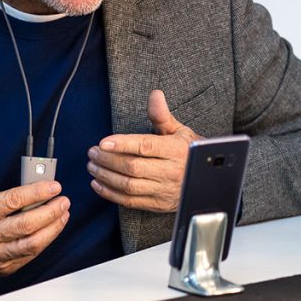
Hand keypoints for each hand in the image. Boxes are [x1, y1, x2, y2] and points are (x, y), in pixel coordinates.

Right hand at [0, 181, 69, 279]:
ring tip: (63, 214)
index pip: (14, 200)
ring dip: (53, 228)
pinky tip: (51, 230)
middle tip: (63, 201)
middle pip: (27, 225)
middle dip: (51, 211)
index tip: (54, 186)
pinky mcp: (2, 268)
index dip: (38, 192)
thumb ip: (5, 198)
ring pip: (32, 244)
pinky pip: (29, 255)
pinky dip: (44, 241)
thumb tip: (35, 191)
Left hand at [87, 89, 202, 211]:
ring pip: (129, 185)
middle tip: (93, 152)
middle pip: (133, 167)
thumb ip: (162, 115)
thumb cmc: (189, 152)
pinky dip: (111, 193)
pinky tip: (99, 184)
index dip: (123, 144)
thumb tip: (155, 95)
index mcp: (176, 150)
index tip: (103, 142)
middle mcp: (171, 171)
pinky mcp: (158, 204)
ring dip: (106, 176)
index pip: (146, 146)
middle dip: (108, 160)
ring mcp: (164, 190)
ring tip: (92, 166)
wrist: (207, 179)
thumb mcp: (180, 131)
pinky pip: (130, 201)